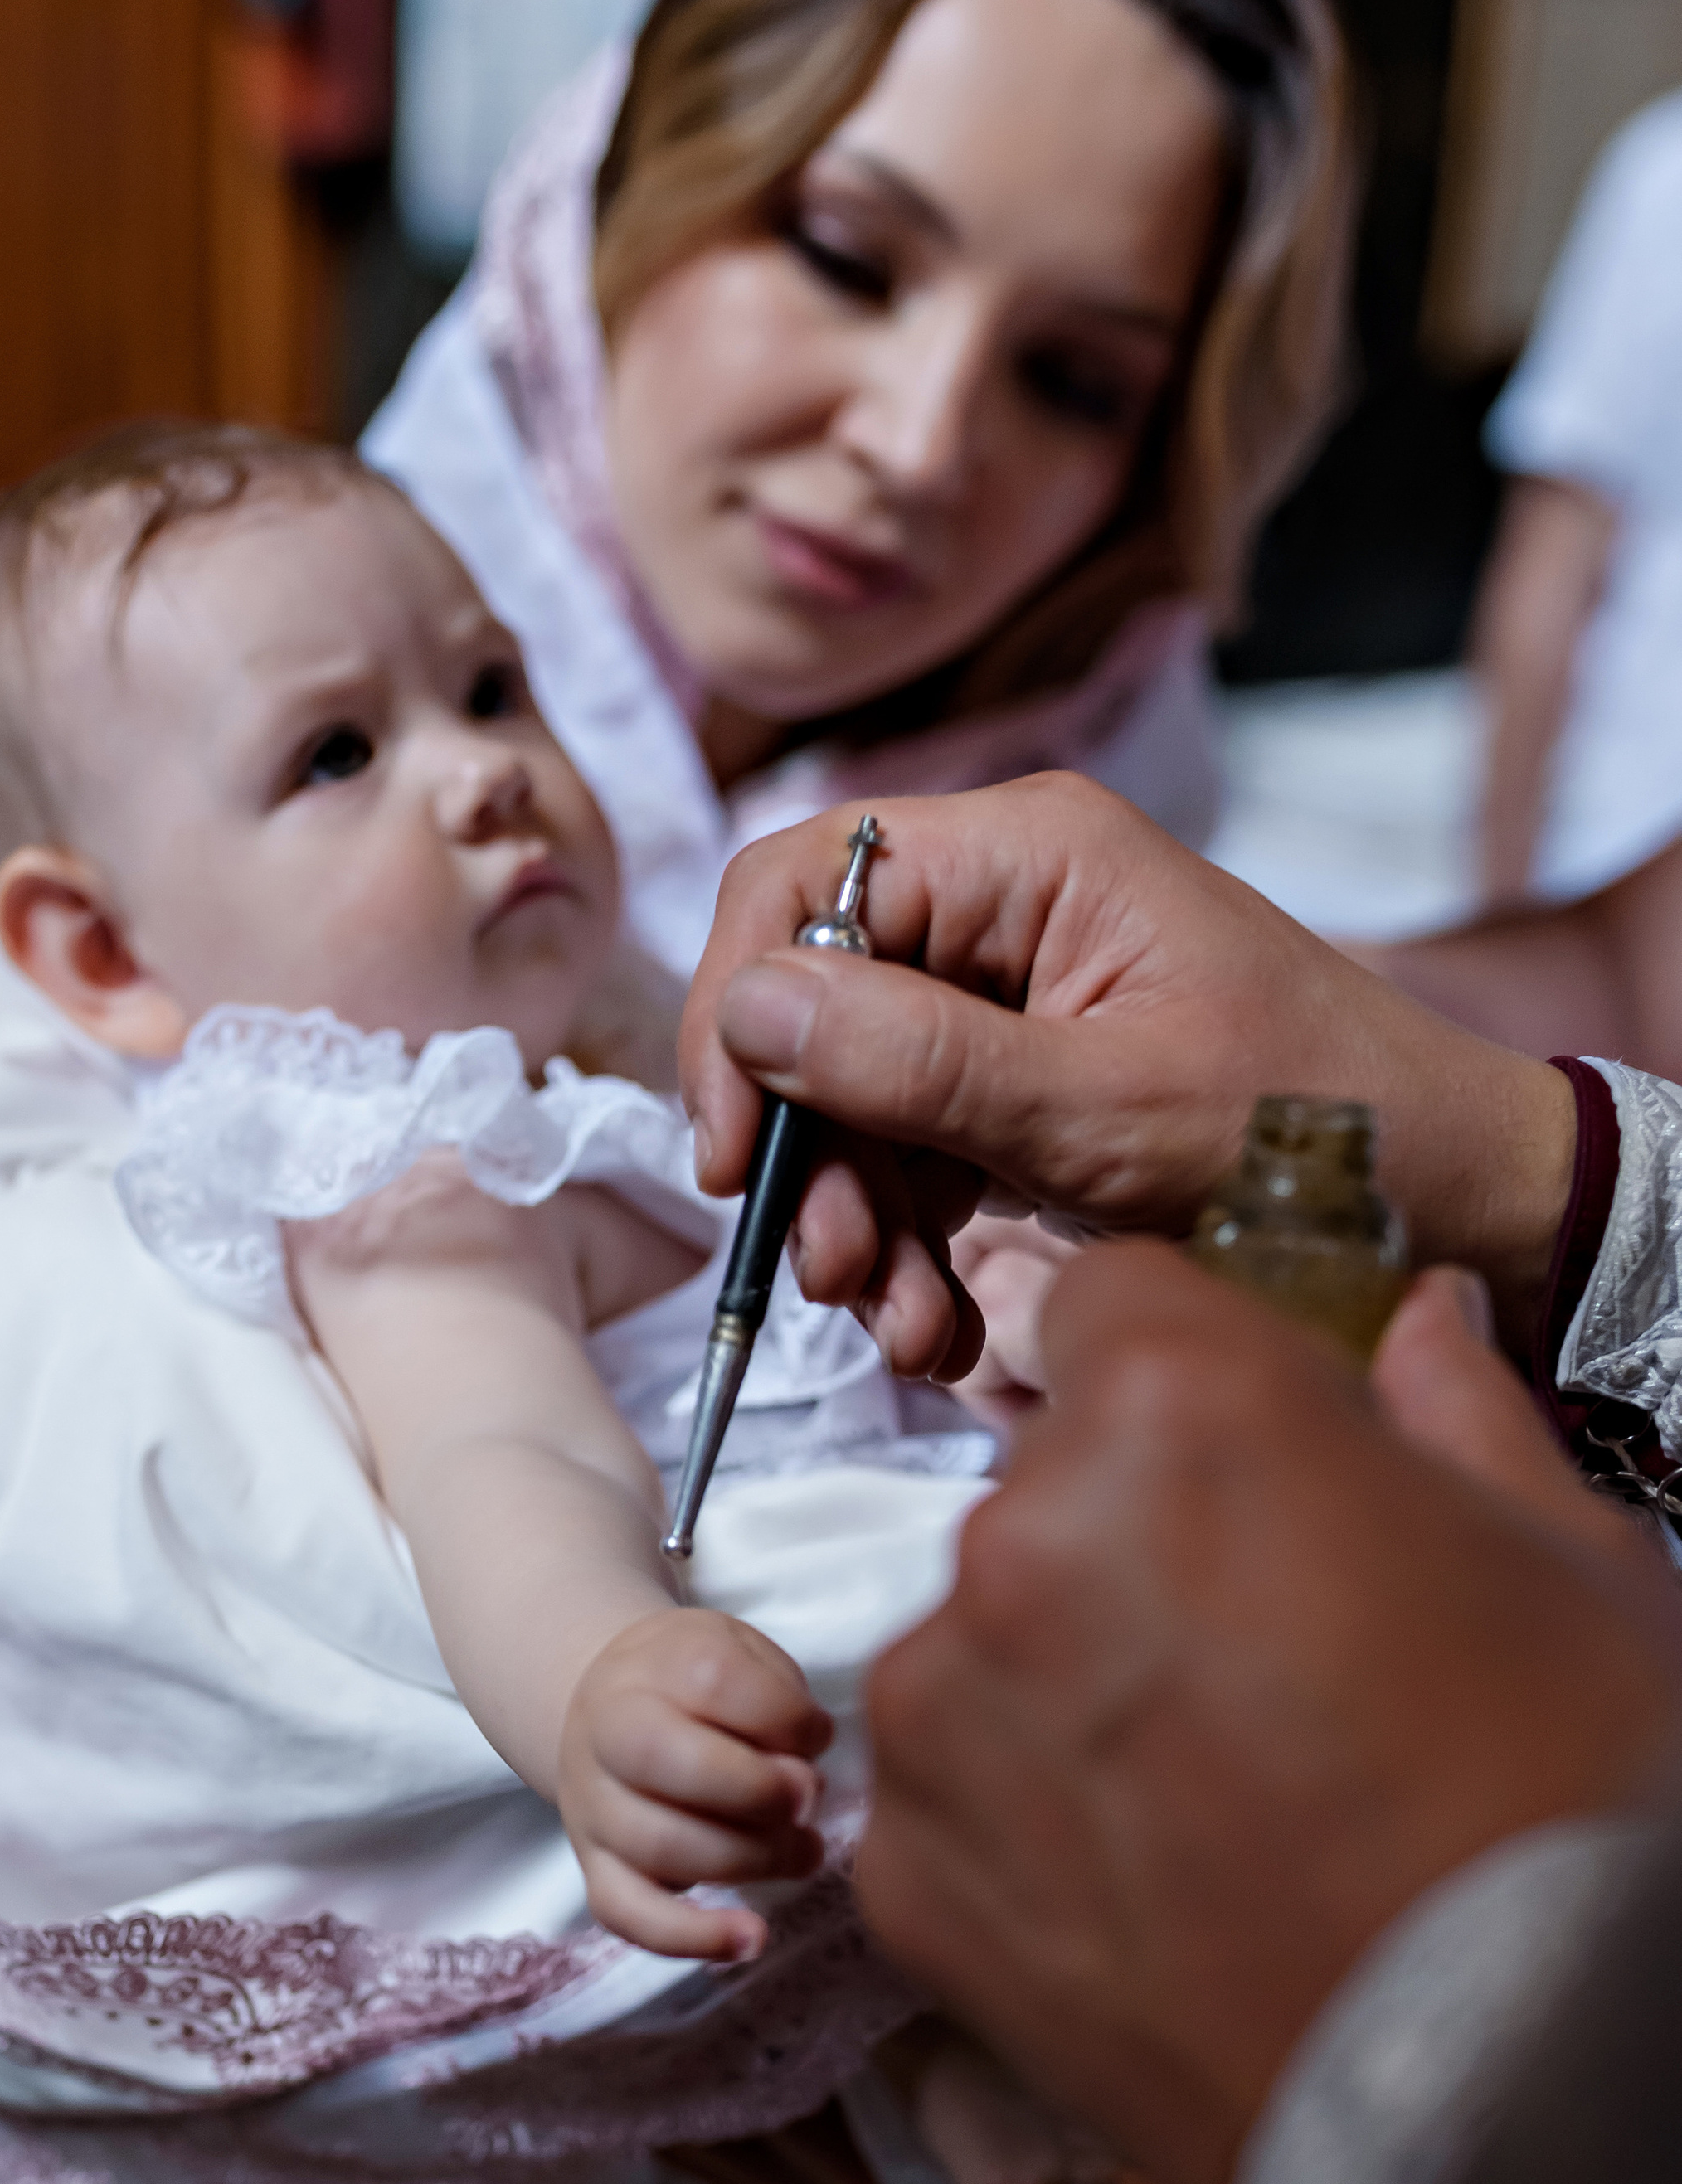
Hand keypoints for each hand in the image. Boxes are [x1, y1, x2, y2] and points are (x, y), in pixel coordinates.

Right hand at [559, 1611, 832, 1961]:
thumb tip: (803, 1776)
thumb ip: (775, 1699)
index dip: (784, 1716)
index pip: (714, 1682)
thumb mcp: (737, 1651)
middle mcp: (607, 1733)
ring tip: (805, 1851)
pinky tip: (751, 1939)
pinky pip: (630, 1915)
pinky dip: (692, 1939)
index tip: (817, 1734)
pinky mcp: (595, 1868)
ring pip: (660, 1847)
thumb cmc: (691, 1682)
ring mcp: (594, 1806)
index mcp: (651, 1665)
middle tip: (809, 1798)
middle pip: (670, 1764)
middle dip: (760, 1791)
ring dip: (751, 1860)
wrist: (606, 1703)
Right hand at [680, 778, 1576, 1373]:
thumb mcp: (1102, 1108)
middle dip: (810, 1156)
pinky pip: (911, 1154)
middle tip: (832, 1271)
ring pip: (851, 1100)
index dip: (743, 1013)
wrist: (1448, 1199)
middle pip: (816, 1005)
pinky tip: (945, 1324)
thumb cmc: (1309, 1124)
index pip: (803, 883)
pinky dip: (911, 1246)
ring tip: (911, 1327)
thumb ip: (919, 1061)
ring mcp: (1007, 1000)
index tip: (737, 1154)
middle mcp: (1003, 908)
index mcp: (1027, 856)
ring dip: (859, 1225)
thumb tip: (750, 1009)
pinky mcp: (1017, 1085)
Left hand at [855, 1247, 1681, 2183]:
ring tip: (1226, 1800)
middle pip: (1049, 1484)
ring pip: (986, 1639)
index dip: (1184, 1368)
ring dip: (1071, 1685)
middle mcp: (1017, 1538)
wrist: (1519, 2125)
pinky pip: (951, 1789)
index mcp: (1176, 1410)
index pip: (1107, 1305)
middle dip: (1139, 1537)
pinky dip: (1028, 1822)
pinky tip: (1160, 1888)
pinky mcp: (908, 1870)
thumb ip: (1452, 1413)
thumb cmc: (1572, 1817)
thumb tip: (1416, 1321)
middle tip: (1272, 1662)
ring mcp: (941, 1710)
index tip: (1242, 1448)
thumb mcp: (1572, 1568)